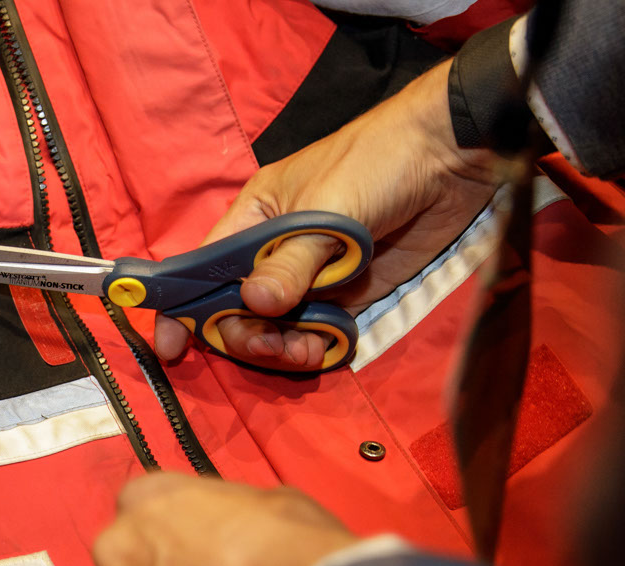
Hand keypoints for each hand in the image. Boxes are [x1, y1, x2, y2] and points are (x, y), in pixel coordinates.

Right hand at [155, 61, 503, 368]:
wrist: (453, 156)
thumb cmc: (376, 162)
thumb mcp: (328, 209)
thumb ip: (292, 261)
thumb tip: (254, 305)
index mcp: (254, 219)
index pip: (202, 268)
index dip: (181, 308)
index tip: (171, 348)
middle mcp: (275, 251)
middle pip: (237, 310)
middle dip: (245, 336)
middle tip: (272, 346)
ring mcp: (313, 275)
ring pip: (276, 328)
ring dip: (282, 347)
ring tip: (308, 349)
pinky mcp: (350, 293)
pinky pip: (319, 331)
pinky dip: (318, 345)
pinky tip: (330, 344)